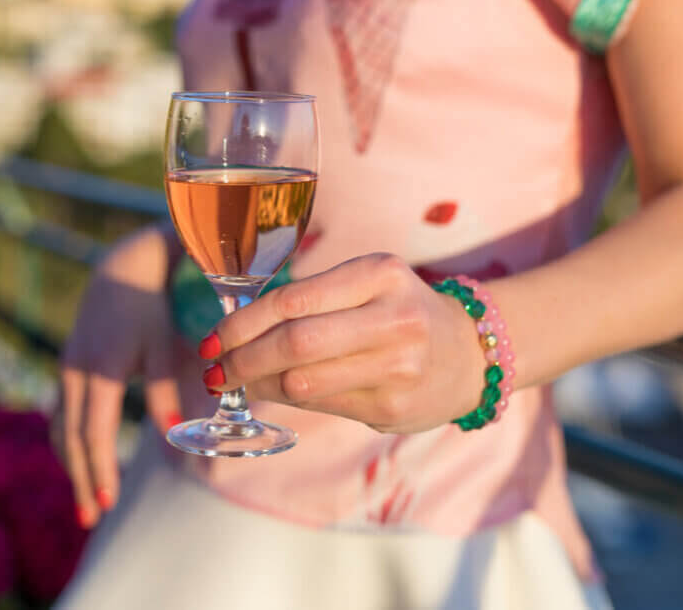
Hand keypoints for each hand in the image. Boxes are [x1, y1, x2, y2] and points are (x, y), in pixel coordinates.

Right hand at [60, 224, 181, 527]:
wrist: (120, 271)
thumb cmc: (149, 309)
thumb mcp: (162, 346)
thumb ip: (163, 390)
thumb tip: (173, 433)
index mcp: (100, 370)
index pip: (95, 433)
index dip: (100, 469)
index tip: (107, 503)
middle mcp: (76, 373)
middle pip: (72, 440)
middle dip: (82, 480)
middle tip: (91, 518)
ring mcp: (66, 370)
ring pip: (61, 429)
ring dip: (72, 465)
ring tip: (86, 499)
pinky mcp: (67, 367)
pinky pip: (61, 414)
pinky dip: (68, 441)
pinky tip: (79, 460)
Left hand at [203, 254, 484, 432]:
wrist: (471, 353)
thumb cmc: (399, 310)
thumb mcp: (367, 283)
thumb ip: (312, 298)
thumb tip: (234, 330)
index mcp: (379, 274)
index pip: (291, 300)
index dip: (241, 323)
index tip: (212, 339)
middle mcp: (393, 318)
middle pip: (294, 344)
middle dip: (242, 359)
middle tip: (215, 370)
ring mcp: (397, 367)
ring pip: (303, 382)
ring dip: (258, 384)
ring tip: (237, 381)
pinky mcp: (393, 407)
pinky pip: (320, 405)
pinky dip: (286, 398)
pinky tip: (274, 391)